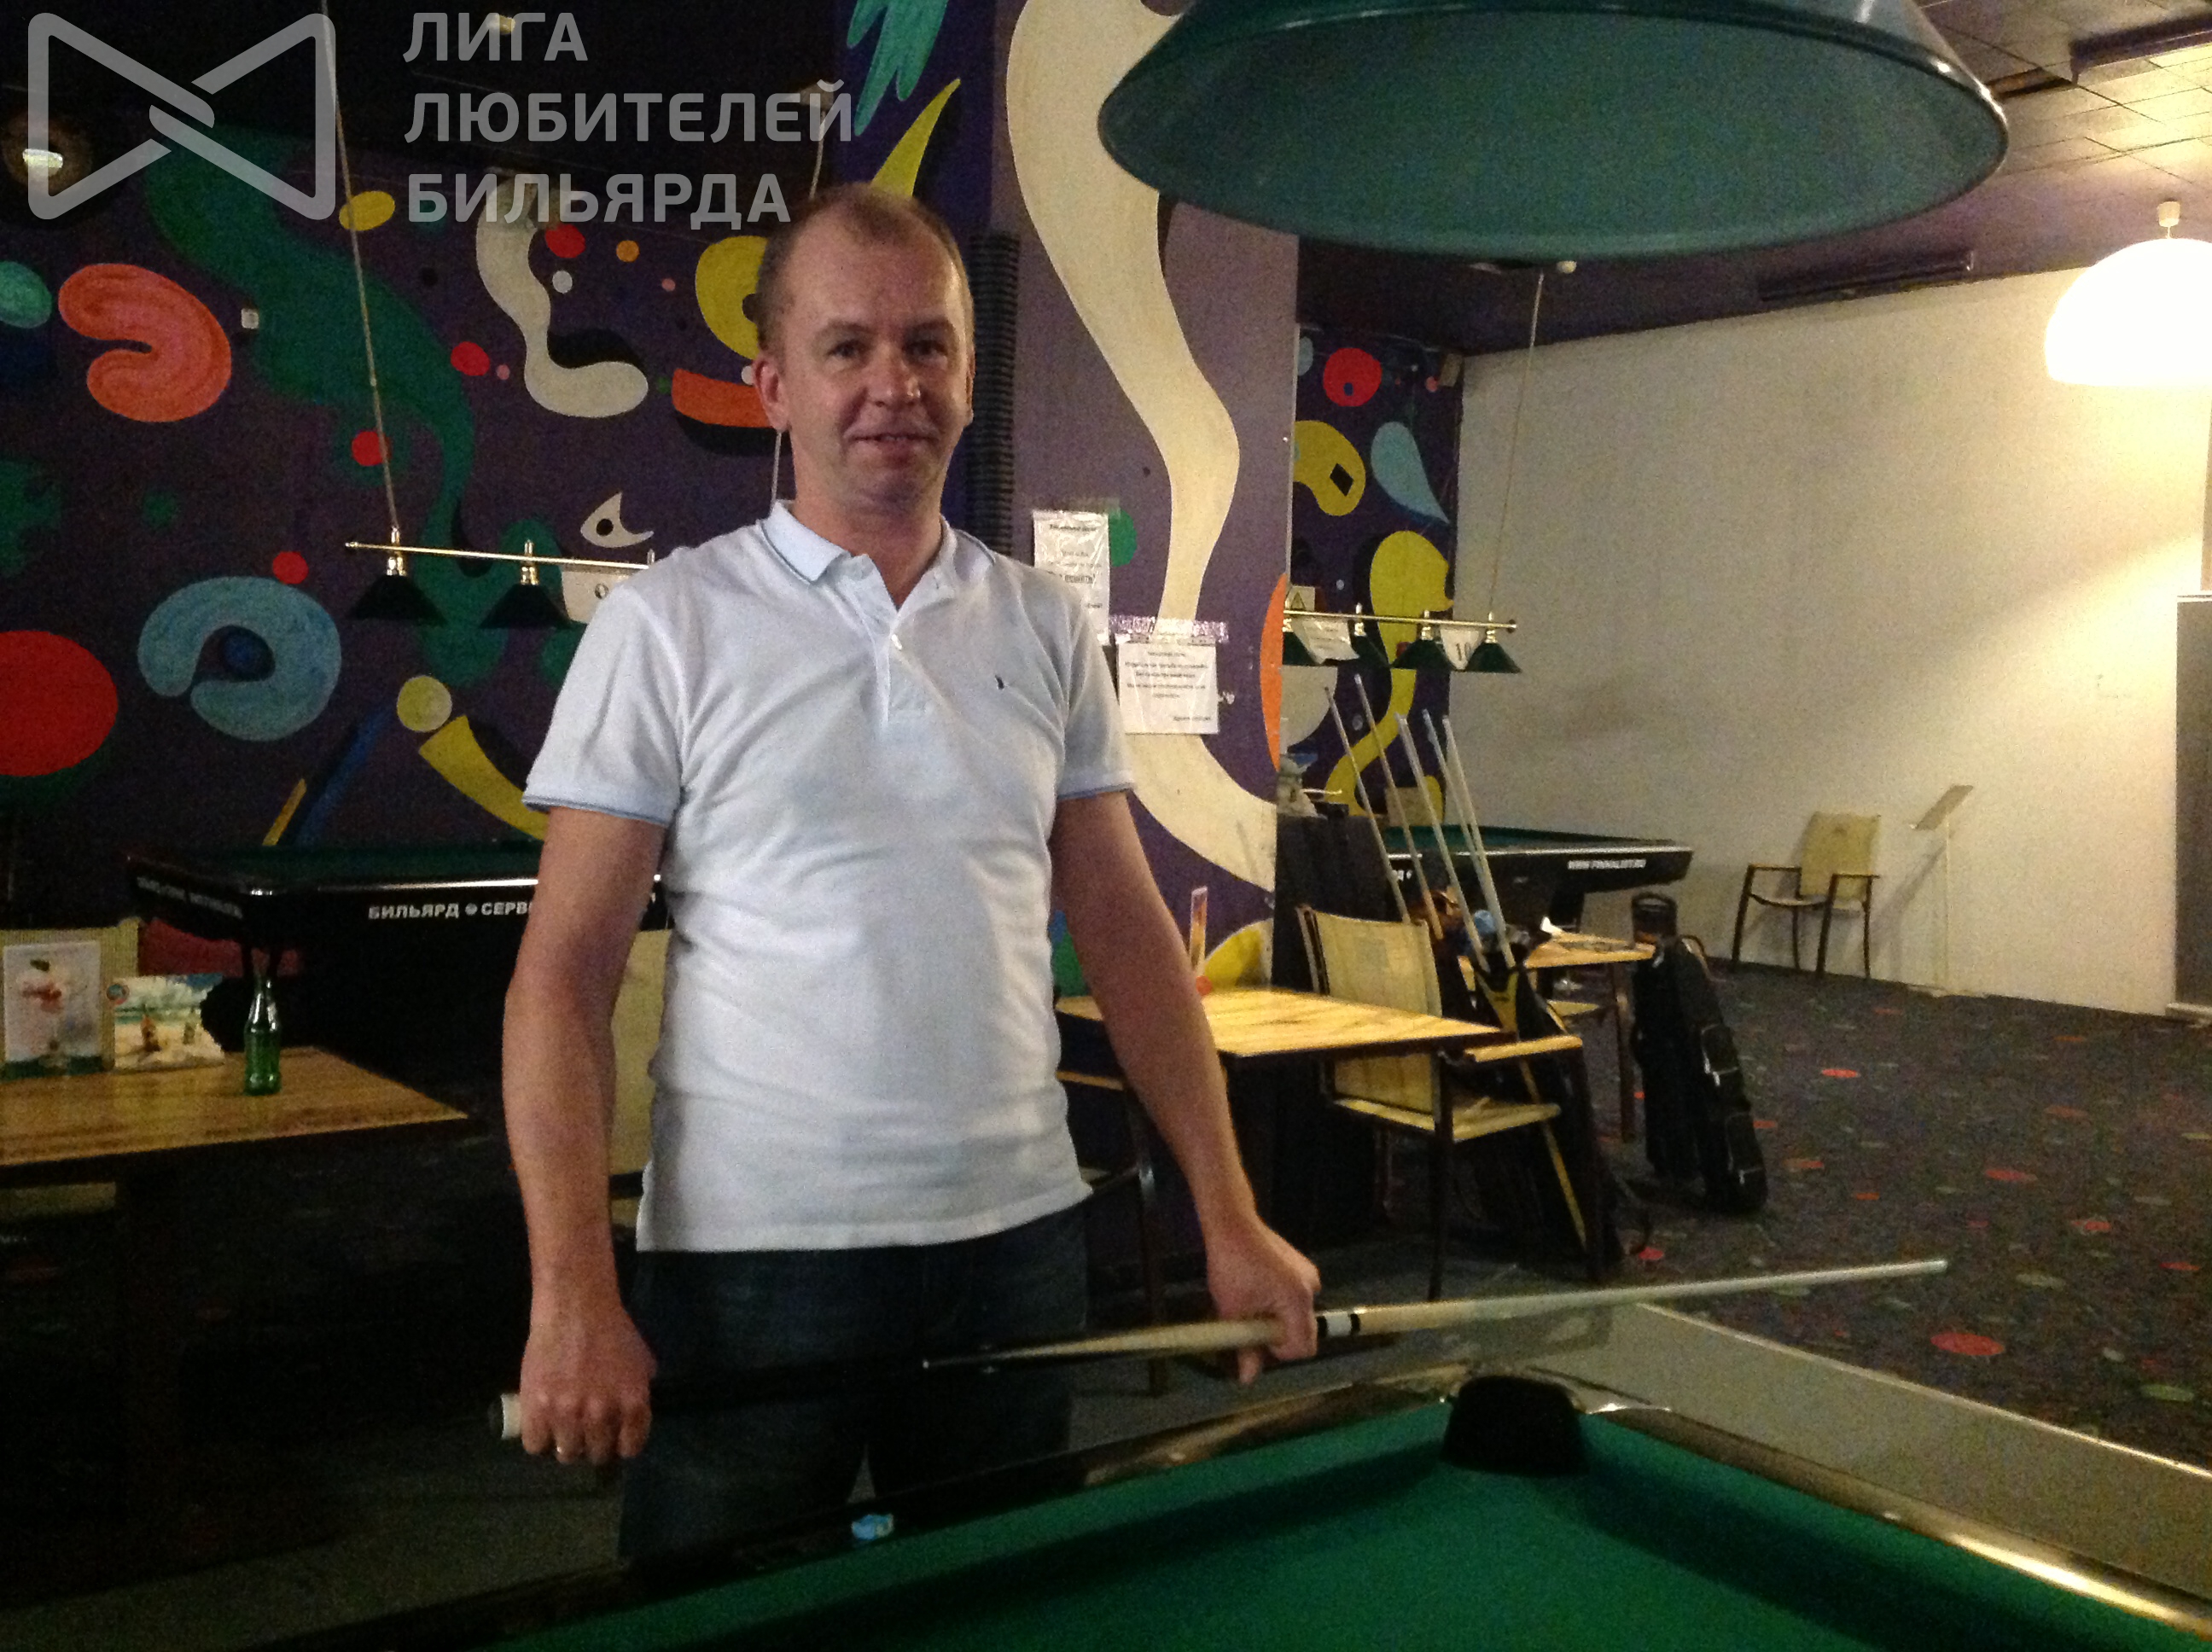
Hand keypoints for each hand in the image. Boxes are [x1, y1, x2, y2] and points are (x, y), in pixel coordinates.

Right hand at [516, 1291, 656, 1465]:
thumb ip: (638, 1394)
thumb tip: (631, 1420)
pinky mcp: (536, 1409)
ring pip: (566, 1453)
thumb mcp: (641, 1362)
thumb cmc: (611, 1330)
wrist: (575, 1308)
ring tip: (561, 1430)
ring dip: (565, 1445)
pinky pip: (535, 1445)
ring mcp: (568, 1414)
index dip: (620, 1446)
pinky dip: (537, 1439)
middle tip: (584, 1434)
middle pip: (597, 1455)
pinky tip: (541, 1426)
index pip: (630, 1448)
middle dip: (592, 1446)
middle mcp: (602, 1415)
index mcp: (632, 1404)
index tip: (612, 1441)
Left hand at [1204, 1215, 1320, 1383]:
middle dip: (1279, 1336)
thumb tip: (1248, 1380)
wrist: (1232, 1224)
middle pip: (1304, 1332)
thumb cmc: (1231, 1268)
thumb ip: (1246, 1349)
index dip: (1279, 1351)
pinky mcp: (1302, 1266)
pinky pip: (1296, 1297)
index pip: (1303, 1348)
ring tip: (1252, 1303)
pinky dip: (1281, 1302)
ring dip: (1278, 1318)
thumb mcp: (1233, 1312)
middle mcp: (1311, 1289)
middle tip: (1251, 1323)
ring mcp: (1309, 1274)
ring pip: (1298, 1315)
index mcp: (1298, 1301)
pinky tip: (1259, 1288)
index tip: (1257, 1338)